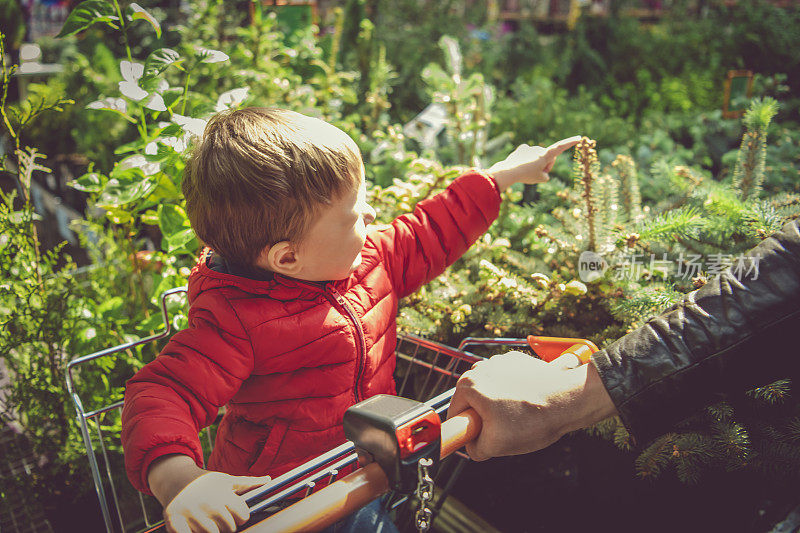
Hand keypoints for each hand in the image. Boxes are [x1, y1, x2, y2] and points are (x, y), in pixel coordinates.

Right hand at [148, 455, 269, 532]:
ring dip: (211, 530)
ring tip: (207, 521)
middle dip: (227, 525)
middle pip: (229, 528)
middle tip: (219, 518)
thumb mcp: (226, 479)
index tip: (235, 514)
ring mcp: (191, 514)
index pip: (243, 516)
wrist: (176, 479)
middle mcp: (209, 504)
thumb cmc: (205, 481)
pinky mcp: (174, 521)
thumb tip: (268, 479)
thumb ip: (248, 482)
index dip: (241, 516)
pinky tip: (193, 528)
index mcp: (222, 494)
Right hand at [446, 351, 617, 460]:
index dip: (467, 430)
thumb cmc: (532, 419)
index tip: (483, 437)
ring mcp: (500, 361)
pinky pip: (506, 381)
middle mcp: (480, 368)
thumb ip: (475, 450)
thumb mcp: (496, 446)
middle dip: (484, 417)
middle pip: (472, 401)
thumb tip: (472, 447)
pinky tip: (528, 403)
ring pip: (490, 391)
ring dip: (499, 404)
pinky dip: (514, 392)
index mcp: (469, 385)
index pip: (455, 414)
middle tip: (504, 430)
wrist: (569, 399)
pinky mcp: (517, 361)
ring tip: (520, 416)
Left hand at [487, 136, 580, 191]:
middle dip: (546, 166)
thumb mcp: (541, 179)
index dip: (570, 143)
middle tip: (537, 175)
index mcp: (545, 155)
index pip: (560, 148)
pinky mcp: (521, 149)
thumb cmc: (526, 176)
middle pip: (548, 159)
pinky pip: (528, 156)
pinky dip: (526, 161)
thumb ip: (546, 175)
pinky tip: (521, 165)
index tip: (579, 137)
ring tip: (526, 171)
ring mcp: (529, 148)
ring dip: (535, 164)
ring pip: (537, 158)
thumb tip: (542, 170)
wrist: (508, 171)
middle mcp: (538, 149)